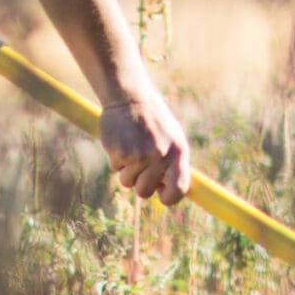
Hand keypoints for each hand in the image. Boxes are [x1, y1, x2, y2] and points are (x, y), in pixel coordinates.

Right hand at [100, 84, 191, 207]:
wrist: (130, 96)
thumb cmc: (152, 118)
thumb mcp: (171, 137)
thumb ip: (172, 163)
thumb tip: (169, 190)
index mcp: (178, 151)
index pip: (179, 188)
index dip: (170, 198)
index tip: (162, 196)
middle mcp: (161, 155)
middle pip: (146, 191)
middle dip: (140, 183)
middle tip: (138, 167)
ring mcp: (140, 155)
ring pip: (128, 182)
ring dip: (126, 171)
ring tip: (130, 147)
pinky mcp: (121, 152)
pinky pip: (115, 168)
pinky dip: (115, 158)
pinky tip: (121, 140)